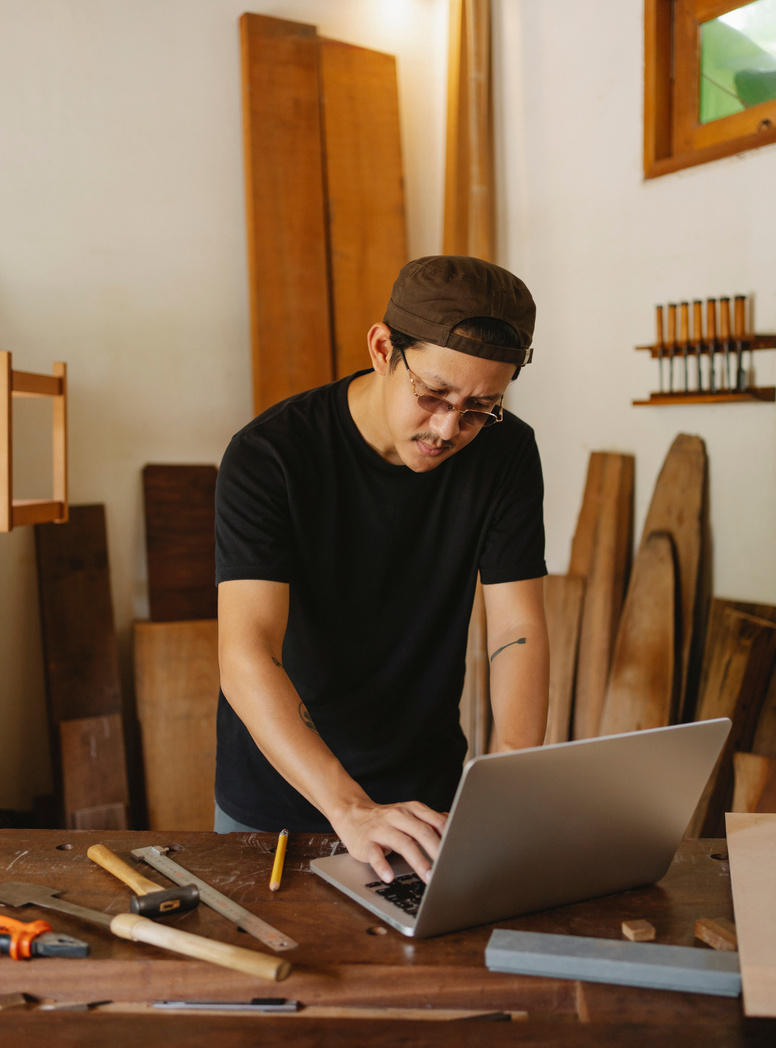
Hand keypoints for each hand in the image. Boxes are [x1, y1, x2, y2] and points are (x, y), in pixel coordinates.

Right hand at [332, 800, 447, 883]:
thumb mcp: (410, 815)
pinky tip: (389, 877)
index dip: (449, 836)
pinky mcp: (365, 842)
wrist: (352, 813)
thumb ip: (432, 821)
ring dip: (418, 860)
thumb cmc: (387, 819)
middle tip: (448, 868)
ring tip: (428, 877)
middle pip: (422, 831)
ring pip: (403, 843)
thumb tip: (458, 828)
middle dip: (437, 850)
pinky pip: (375, 854)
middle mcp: (398, 816)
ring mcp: (381, 828)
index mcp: (412, 809)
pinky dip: (382, 866)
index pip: (435, 821)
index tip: (460, 852)